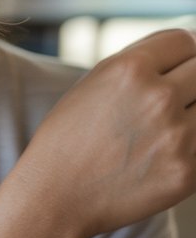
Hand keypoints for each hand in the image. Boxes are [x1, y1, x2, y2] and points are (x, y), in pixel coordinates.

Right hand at [15, 28, 195, 237]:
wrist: (55, 196)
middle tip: (171, 100)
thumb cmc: (71, 136)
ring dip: (191, 114)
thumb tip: (191, 44)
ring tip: (160, 129)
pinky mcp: (187, 172)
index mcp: (131, 69)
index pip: (185, 41)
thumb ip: (142, 61)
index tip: (179, 67)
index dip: (184, 52)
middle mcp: (158, 97)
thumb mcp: (97, 81)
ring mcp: (177, 137)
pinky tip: (160, 155)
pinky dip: (188, 147)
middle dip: (190, 81)